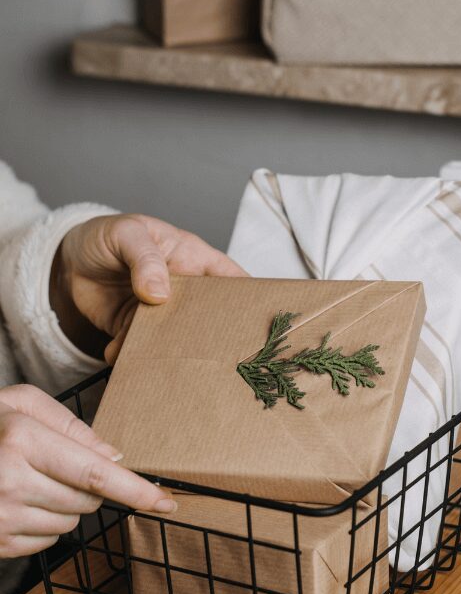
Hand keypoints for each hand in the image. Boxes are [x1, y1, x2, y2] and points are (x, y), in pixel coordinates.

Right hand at [0, 384, 176, 558]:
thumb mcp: (19, 403)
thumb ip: (71, 425)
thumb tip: (114, 457)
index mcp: (22, 442)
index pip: (98, 475)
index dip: (139, 491)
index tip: (167, 503)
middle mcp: (9, 483)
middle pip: (90, 501)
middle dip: (90, 488)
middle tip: (55, 467)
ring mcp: (0, 518)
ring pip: (71, 524)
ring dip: (65, 506)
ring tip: (29, 482)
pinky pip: (46, 542)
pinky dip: (43, 524)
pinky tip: (16, 504)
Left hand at [51, 214, 246, 362]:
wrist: (69, 261)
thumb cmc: (107, 236)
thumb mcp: (126, 234)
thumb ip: (145, 260)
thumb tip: (160, 294)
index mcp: (196, 261)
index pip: (233, 280)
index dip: (250, 300)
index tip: (258, 321)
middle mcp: (185, 291)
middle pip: (211, 317)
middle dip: (213, 336)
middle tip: (212, 353)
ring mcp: (163, 313)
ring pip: (176, 337)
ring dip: (168, 350)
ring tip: (158, 359)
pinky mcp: (138, 329)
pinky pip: (141, 346)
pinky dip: (131, 354)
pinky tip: (119, 354)